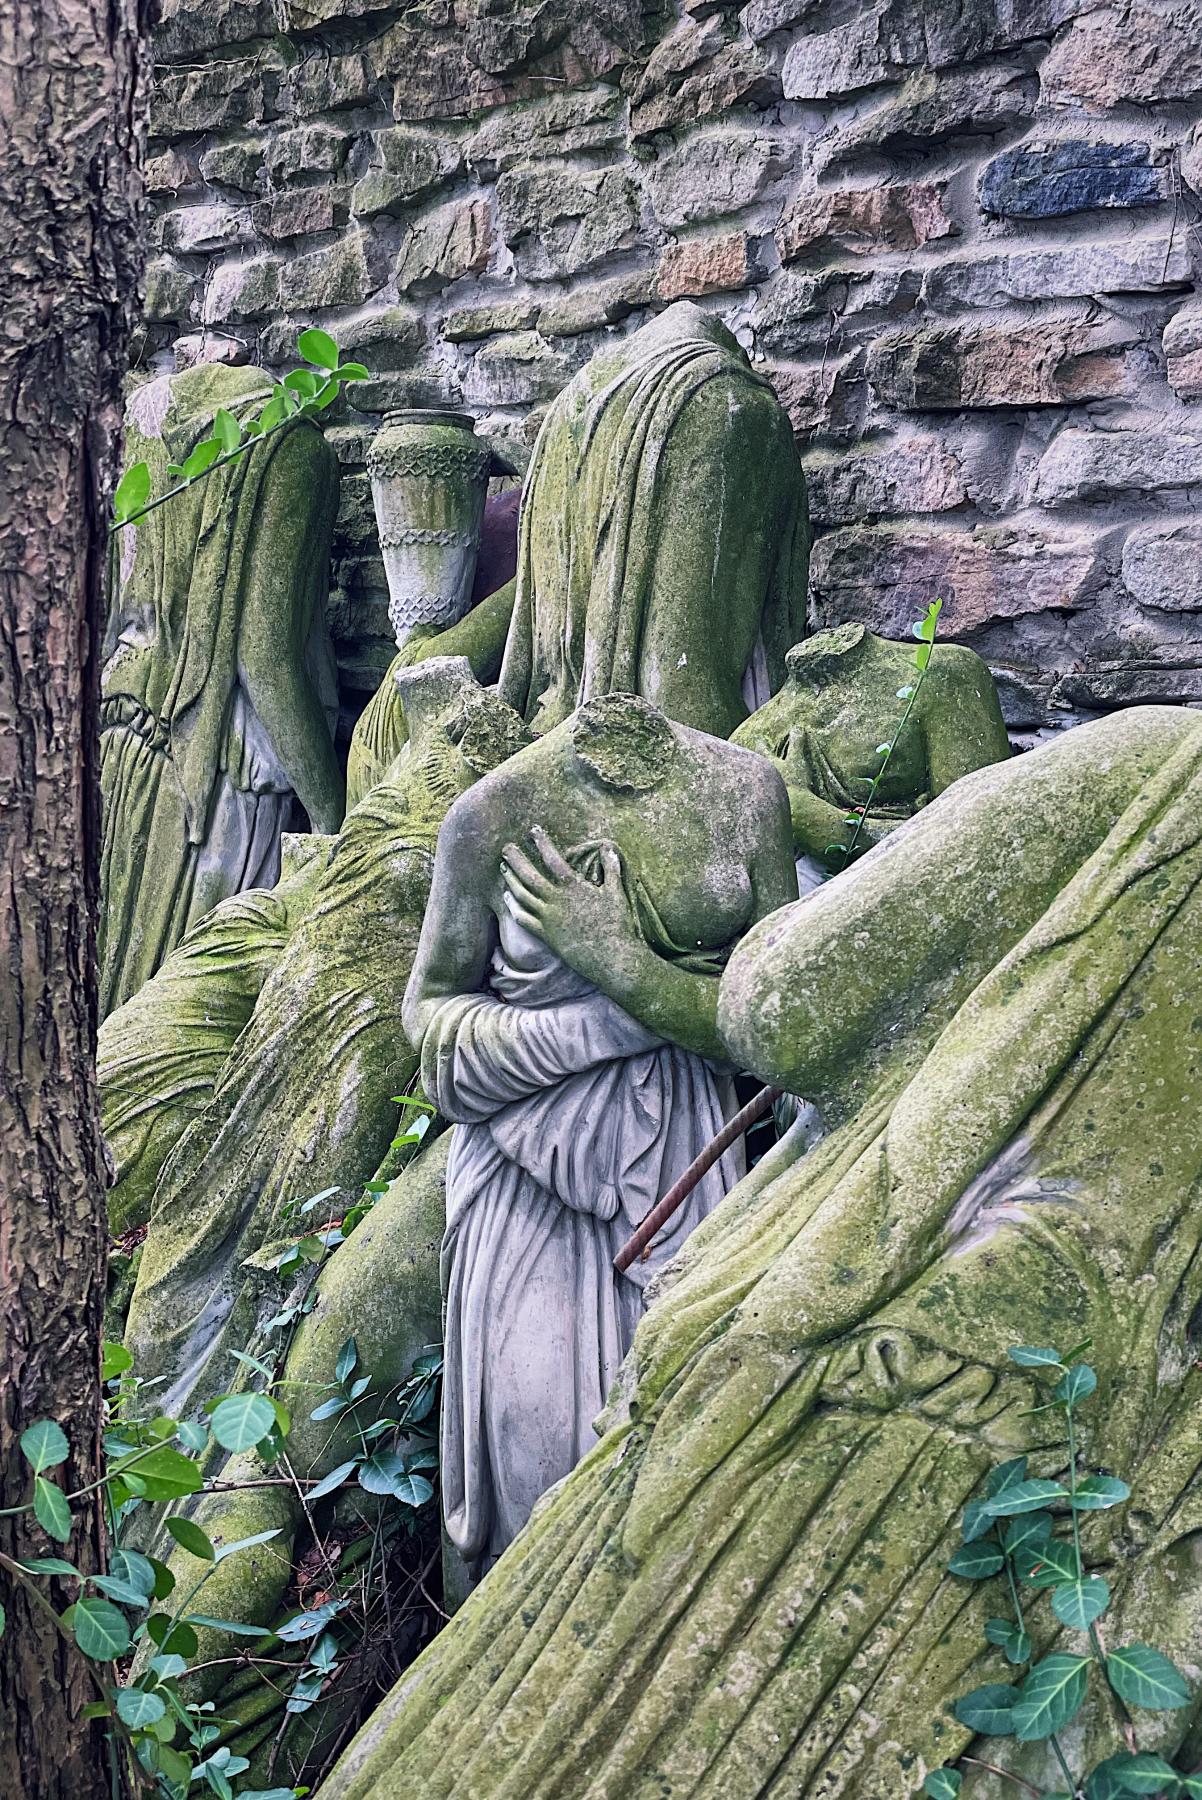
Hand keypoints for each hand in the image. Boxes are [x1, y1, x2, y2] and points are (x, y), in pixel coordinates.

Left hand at [500, 826, 640, 986]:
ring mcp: (549, 918)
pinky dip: (514, 908)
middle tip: (506, 848)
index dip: (542, 843)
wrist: (612, 957)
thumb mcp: (616, 892)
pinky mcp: (547, 935)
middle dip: (516, 860)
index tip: (533, 831)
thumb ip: (611, 868)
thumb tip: (608, 848)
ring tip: (503, 869)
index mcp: (574, 888)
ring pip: (523, 896)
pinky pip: (524, 920)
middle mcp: (557, 901)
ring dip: (511, 880)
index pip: (554, 860)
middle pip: (530, 876)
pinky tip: (508, 899)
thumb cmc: (617, 924)